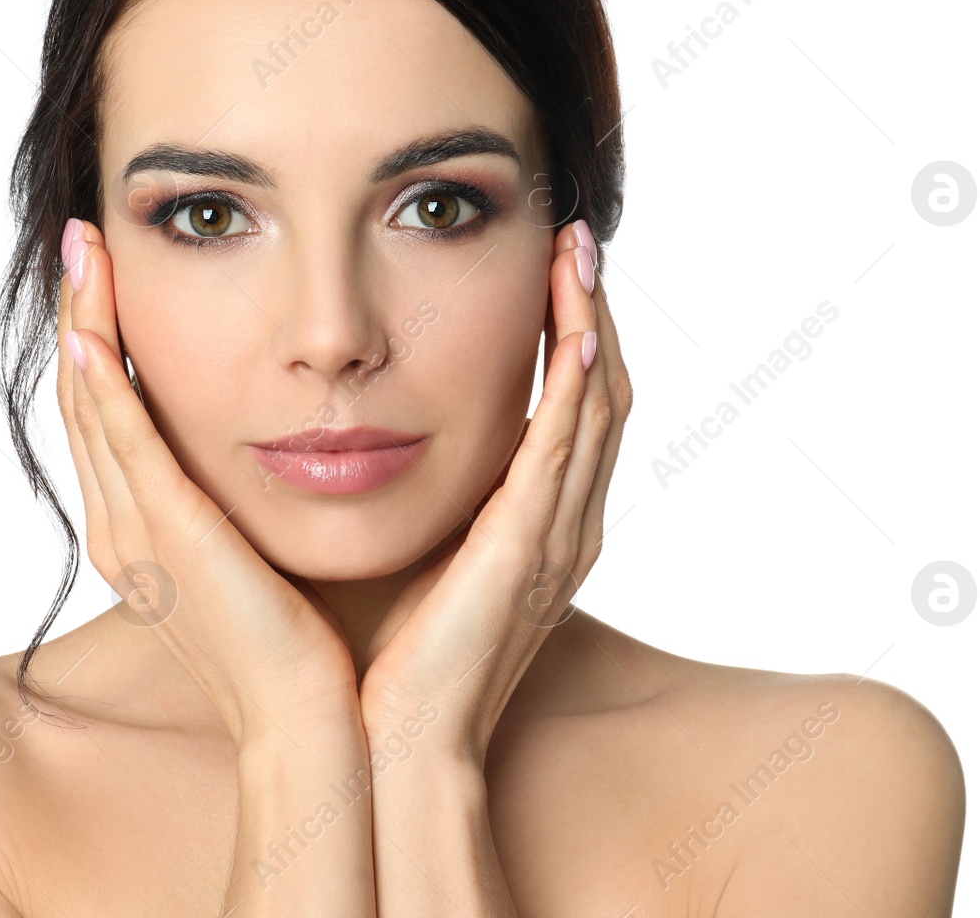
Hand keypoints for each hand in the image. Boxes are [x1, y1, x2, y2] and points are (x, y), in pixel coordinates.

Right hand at [55, 219, 361, 743]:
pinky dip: (103, 388)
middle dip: (79, 318)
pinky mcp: (167, 539)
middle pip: (85, 404)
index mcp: (148, 534)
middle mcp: (125, 530)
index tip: (107, 280)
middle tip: (80, 243)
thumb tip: (281, 448)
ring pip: (91, 411)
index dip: (99, 348)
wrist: (310, 723)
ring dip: (82, 327)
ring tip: (81, 254)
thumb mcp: (264, 557)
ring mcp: (137, 535)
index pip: (109, 421)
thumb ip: (249, 503)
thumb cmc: (303, 647)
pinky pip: (124, 446)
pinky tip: (93, 333)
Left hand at [357, 218, 631, 764]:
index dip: (571, 333)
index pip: (573, 408)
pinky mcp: (528, 551)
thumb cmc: (397, 658)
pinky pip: (565, 452)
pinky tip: (574, 328)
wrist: (398, 743)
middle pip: (601, 394)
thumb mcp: (420, 557)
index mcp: (541, 526)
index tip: (550, 267)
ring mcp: (556, 538)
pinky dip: (576, 387)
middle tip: (575, 237)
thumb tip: (378, 436)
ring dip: (590, 324)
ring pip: (596, 408)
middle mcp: (566, 525)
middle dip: (591, 310)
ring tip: (576, 253)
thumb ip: (426, 499)